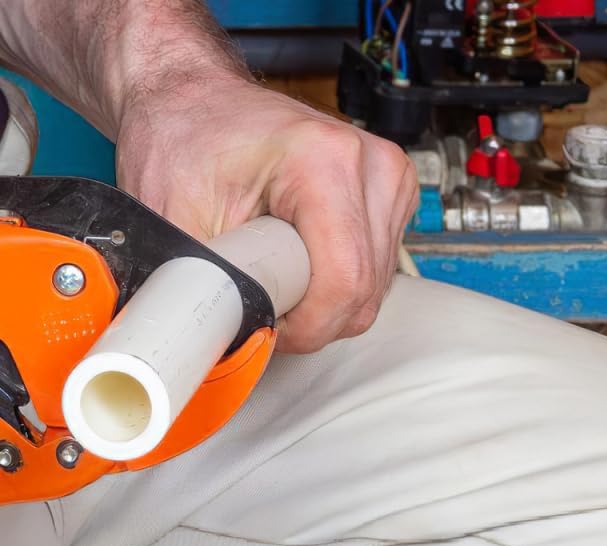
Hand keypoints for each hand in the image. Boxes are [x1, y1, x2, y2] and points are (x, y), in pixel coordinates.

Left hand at [115, 76, 417, 352]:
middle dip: (314, 318)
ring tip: (279, 270)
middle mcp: (370, 164)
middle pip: (364, 293)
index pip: (344, 282)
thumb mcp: (172, 214)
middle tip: (262, 296)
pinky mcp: (392, 193)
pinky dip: (341, 283)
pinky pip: (379, 272)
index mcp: (323, 159)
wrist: (193, 96)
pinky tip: (304, 258)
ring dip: (327, 302)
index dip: (305, 326)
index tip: (267, 326)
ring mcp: (389, 177)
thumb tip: (218, 346)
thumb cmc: (181, 135)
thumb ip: (204, 285)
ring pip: (376, 290)